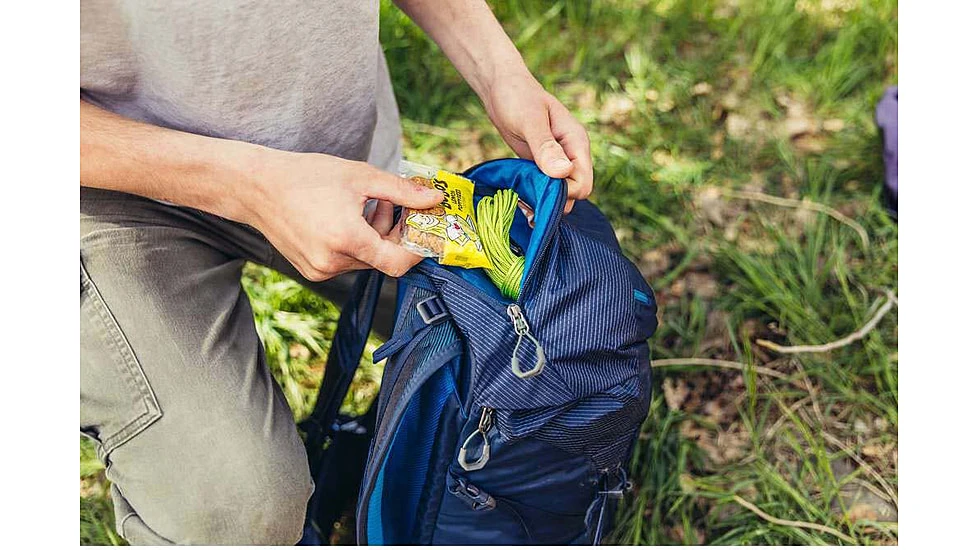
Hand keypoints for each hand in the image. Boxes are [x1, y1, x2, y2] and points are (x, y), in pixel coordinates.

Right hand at [244, 151, 442, 279]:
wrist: (257, 187)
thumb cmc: (306, 177)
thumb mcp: (360, 177)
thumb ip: (402, 192)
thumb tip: (434, 199)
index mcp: (346, 239)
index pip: (397, 263)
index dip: (417, 250)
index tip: (425, 232)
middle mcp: (332, 262)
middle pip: (382, 258)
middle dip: (395, 233)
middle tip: (394, 204)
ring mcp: (320, 270)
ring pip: (365, 259)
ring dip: (375, 236)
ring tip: (367, 205)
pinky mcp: (312, 270)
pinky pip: (346, 261)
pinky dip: (356, 242)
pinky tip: (347, 217)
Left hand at [483, 70, 592, 212]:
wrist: (501, 87)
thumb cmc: (517, 97)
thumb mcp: (530, 121)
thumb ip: (546, 147)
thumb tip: (563, 173)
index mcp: (576, 142)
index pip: (583, 184)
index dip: (565, 193)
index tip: (540, 190)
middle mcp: (570, 154)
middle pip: (574, 192)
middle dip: (554, 201)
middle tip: (526, 201)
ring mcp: (556, 160)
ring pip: (560, 193)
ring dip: (543, 201)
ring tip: (521, 200)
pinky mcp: (541, 164)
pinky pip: (545, 187)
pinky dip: (535, 195)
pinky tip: (519, 196)